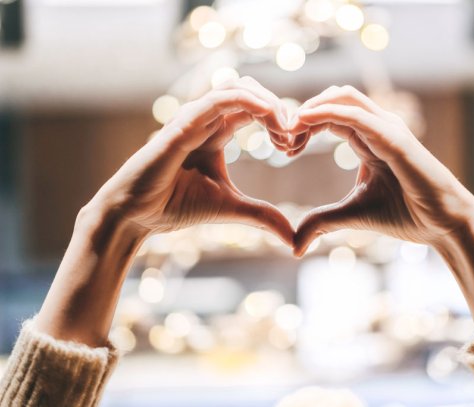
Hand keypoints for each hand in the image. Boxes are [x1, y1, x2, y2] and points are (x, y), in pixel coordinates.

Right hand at [35, 78, 295, 346]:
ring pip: (236, 87)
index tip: (295, 145)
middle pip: (249, 91)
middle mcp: (205, 121)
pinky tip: (271, 117)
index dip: (279, 120)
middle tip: (294, 135)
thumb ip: (263, 217)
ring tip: (286, 127)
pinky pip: (217, 100)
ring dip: (268, 101)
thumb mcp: (231, 209)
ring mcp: (193, 119)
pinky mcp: (181, 125)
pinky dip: (249, 101)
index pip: (254, 109)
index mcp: (216, 133)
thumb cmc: (176, 207)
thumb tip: (293, 238)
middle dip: (278, 107)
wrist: (137, 217)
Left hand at [289, 85, 473, 256]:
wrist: (444, 226)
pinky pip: (356, 115)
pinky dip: (327, 113)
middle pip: (333, 97)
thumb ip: (323, 222)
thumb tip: (294, 245)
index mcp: (367, 139)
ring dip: (311, 107)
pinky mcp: (395, 138)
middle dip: (302, 111)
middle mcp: (378, 127)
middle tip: (280, 136)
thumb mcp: (352, 216)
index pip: (329, 116)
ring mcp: (388, 128)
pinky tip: (303, 123)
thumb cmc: (407, 216)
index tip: (282, 148)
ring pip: (343, 96)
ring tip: (287, 128)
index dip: (302, 125)